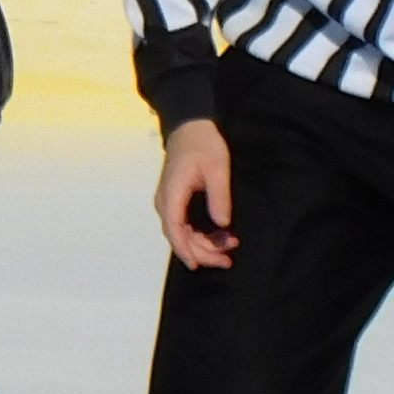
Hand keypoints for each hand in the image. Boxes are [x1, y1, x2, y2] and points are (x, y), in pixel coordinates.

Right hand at [156, 118, 235, 270]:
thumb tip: (222, 224)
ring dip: (203, 245)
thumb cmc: (203, 144)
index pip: (174, 228)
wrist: (189, 127)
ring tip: (228, 250)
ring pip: (182, 234)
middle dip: (202, 252)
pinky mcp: (175, 202)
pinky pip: (184, 226)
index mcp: (172, 193)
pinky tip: (219, 238)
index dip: (185, 249)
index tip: (197, 265)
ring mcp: (168, 203)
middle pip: (178, 236)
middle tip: (227, 260)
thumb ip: (219, 196)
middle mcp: (165, 201)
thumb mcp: (218, 168)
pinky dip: (200, 236)